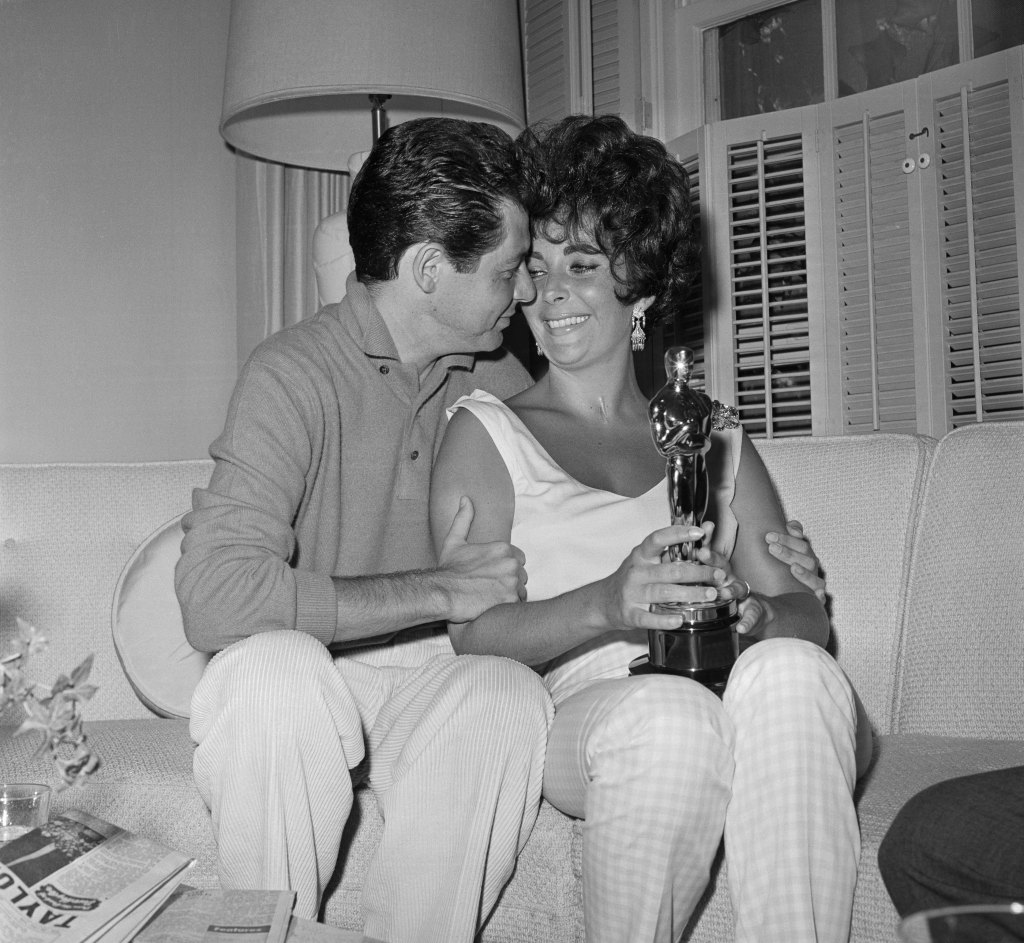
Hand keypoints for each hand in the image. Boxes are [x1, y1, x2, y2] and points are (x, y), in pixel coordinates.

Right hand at [437, 497, 526, 622]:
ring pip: (521, 590)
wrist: (442, 592)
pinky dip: (508, 606)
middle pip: (521, 575)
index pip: (518, 559)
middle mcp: (511, 563)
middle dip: (509, 581)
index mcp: (503, 548)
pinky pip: (517, 604)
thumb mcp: (454, 541)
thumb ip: (463, 519)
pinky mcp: (510, 599)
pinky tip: (493, 605)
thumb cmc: (448, 569)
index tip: (491, 574)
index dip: (505, 568)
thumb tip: (465, 499)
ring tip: (491, 597)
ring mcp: (512, 581)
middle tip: (489, 587)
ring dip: (510, 594)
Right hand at [600, 524, 721, 631]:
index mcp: (641, 555)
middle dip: (698, 572)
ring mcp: (632, 593)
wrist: (605, 602)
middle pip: (670, 570)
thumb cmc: (635, 578)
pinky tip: (680, 619)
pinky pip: (648, 617)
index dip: (678, 534)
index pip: (658, 539)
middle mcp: (636, 572)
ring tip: (710, 595)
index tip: (699, 533)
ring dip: (690, 593)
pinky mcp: (630, 613)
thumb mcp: (649, 560)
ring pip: (663, 593)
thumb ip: (676, 548)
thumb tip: (706, 529)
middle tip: (719, 575)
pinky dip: (665, 619)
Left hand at [694, 525, 765, 636]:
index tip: (696, 530)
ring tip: (724, 593)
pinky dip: (747, 622)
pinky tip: (742, 627)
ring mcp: (743, 595)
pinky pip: (751, 616)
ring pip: (739, 588)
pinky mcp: (753, 612)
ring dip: (731, 590)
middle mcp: (730, 579)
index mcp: (716, 572)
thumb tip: (672, 557)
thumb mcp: (710, 584)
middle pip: (723, 566)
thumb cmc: (726, 596)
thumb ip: (696, 572)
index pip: (708, 554)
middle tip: (702, 553)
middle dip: (713, 558)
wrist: (757, 613)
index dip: (703, 541)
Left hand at [765, 519, 826, 601]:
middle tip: (772, 547)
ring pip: (815, 579)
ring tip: (793, 568)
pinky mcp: (814, 600)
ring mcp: (814, 584)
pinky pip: (820, 599)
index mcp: (805, 556)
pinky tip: (818, 595)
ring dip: (805, 574)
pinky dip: (821, 596)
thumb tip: (793, 526)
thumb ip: (788, 535)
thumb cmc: (779, 566)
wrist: (779, 592)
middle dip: (789, 553)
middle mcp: (811, 569)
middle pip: (807, 559)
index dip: (787, 539)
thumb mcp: (781, 550)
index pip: (801, 545)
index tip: (769, 536)